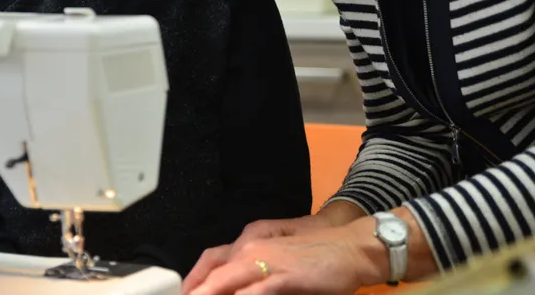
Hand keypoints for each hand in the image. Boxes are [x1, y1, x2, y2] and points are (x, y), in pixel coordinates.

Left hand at [183, 215, 332, 293]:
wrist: (351, 248)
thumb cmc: (316, 256)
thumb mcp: (279, 262)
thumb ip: (255, 277)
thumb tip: (237, 288)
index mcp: (249, 243)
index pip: (210, 260)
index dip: (194, 280)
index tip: (184, 293)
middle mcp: (252, 248)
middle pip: (213, 273)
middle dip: (197, 290)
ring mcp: (266, 260)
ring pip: (227, 281)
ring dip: (212, 294)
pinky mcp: (284, 275)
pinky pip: (256, 291)